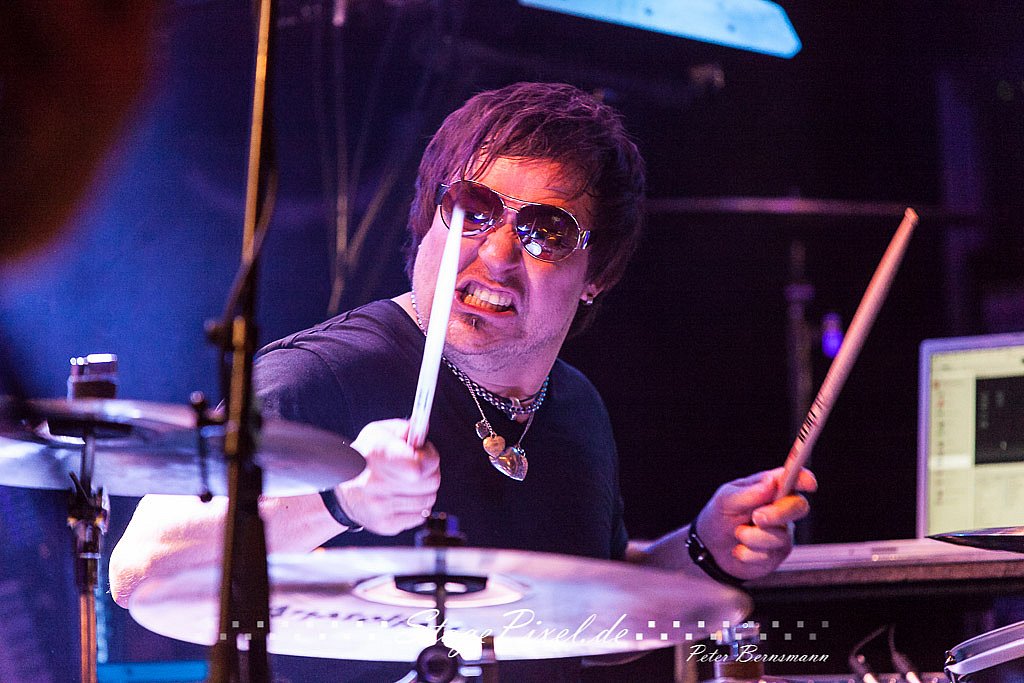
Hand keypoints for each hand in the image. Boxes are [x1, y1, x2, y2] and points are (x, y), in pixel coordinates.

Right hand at [335, 419, 440, 534]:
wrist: (342, 493)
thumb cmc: (364, 459)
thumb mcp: (378, 433)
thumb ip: (404, 429)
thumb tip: (423, 428)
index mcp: (375, 453)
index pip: (418, 465)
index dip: (429, 459)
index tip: (426, 455)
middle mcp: (375, 482)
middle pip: (431, 482)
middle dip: (431, 473)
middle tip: (419, 468)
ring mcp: (379, 506)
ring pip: (429, 500)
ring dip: (424, 491)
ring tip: (410, 484)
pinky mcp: (385, 524)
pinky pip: (420, 516)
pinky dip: (416, 507)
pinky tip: (403, 498)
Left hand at [695, 467, 815, 580]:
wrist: (710, 547)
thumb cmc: (720, 515)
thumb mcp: (725, 500)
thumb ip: (747, 493)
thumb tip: (771, 483)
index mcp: (771, 488)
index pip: (794, 479)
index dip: (805, 479)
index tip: (808, 483)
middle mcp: (781, 508)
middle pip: (799, 507)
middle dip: (778, 513)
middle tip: (756, 517)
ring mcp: (782, 532)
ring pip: (779, 535)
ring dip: (752, 536)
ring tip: (738, 533)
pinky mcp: (777, 554)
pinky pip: (767, 555)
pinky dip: (747, 553)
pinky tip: (739, 549)